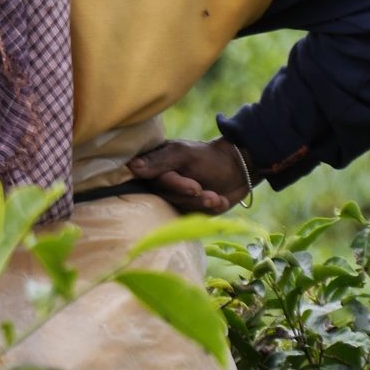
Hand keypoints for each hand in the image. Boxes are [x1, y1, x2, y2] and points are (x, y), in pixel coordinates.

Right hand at [127, 138, 251, 213]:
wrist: (237, 169)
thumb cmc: (208, 156)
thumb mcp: (184, 153)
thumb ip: (159, 160)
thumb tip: (132, 167)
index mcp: (154, 166)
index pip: (155, 181)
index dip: (175, 186)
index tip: (195, 187)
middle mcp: (160, 184)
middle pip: (169, 198)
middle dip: (192, 197)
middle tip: (210, 194)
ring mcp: (174, 198)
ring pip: (182, 208)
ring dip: (203, 203)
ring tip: (218, 198)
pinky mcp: (188, 210)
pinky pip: (194, 216)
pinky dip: (210, 210)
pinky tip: (221, 201)